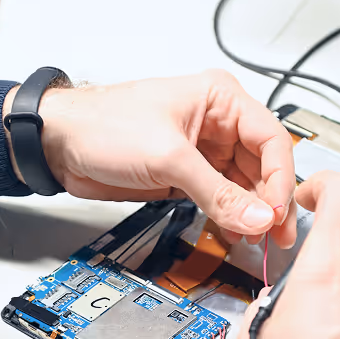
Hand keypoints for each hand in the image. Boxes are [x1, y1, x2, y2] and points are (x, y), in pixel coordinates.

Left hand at [8, 70, 296, 247]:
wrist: (59, 144)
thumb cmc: (102, 125)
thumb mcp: (168, 157)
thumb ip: (216, 191)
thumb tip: (258, 217)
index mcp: (220, 99)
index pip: (270, 140)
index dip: (280, 179)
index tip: (278, 213)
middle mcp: (216, 123)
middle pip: (261, 165)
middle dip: (269, 201)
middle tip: (275, 235)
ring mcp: (201, 152)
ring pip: (242, 185)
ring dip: (250, 213)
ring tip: (255, 239)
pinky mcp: (184, 175)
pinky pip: (219, 198)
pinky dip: (228, 216)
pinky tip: (234, 232)